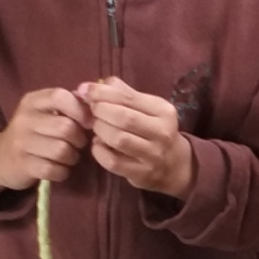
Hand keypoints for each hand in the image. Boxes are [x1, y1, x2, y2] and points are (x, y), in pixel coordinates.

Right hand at [0, 88, 90, 194]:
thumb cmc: (31, 133)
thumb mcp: (42, 112)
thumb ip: (66, 106)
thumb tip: (94, 104)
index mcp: (32, 101)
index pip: (60, 96)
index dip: (80, 110)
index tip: (87, 122)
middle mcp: (24, 119)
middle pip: (66, 128)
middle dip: (79, 139)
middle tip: (77, 144)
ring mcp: (21, 143)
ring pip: (62, 150)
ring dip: (72, 157)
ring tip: (68, 157)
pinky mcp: (23, 165)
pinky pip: (54, 169)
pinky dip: (62, 172)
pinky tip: (59, 169)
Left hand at [80, 77, 195, 197]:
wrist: (174, 165)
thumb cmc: (154, 130)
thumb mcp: (147, 108)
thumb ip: (124, 94)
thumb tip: (95, 84)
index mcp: (163, 111)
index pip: (128, 97)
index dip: (102, 93)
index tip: (84, 90)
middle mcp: (162, 132)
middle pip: (124, 118)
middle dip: (100, 111)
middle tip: (91, 111)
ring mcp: (153, 155)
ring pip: (119, 139)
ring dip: (100, 130)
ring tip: (95, 127)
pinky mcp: (142, 174)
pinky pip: (113, 162)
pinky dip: (99, 151)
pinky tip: (98, 144)